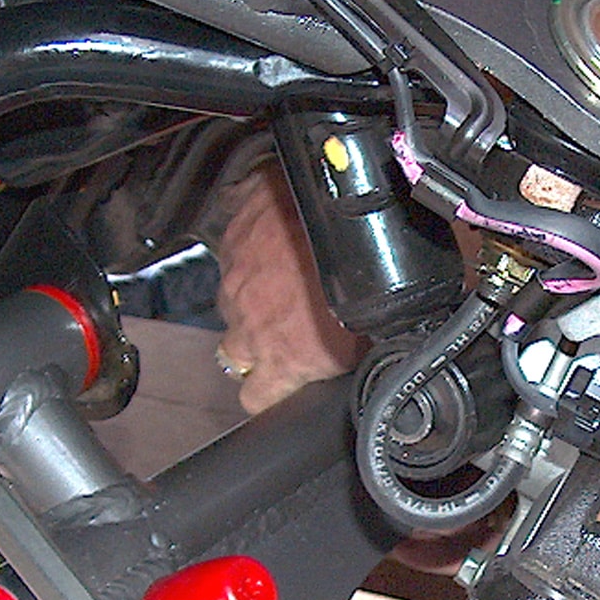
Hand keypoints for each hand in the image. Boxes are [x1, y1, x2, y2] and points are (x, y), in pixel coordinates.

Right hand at [213, 164, 365, 415]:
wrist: (340, 201)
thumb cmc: (364, 265)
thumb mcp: (369, 329)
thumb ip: (346, 354)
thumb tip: (354, 362)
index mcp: (285, 355)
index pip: (255, 398)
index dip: (267, 393)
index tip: (277, 386)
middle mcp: (250, 324)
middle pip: (235, 354)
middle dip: (255, 345)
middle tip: (285, 325)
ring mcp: (234, 281)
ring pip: (231, 303)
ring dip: (251, 297)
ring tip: (285, 277)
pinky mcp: (232, 239)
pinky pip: (230, 253)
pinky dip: (246, 252)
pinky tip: (273, 242)